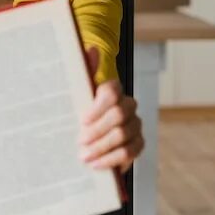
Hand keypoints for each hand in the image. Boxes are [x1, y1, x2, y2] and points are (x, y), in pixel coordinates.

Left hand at [78, 47, 143, 172]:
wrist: (87, 136)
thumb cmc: (81, 112)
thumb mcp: (77, 94)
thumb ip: (84, 72)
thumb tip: (91, 49)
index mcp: (113, 90)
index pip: (112, 92)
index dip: (97, 107)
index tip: (82, 120)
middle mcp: (128, 106)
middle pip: (118, 116)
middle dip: (97, 131)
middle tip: (80, 142)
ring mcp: (135, 125)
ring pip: (123, 135)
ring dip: (101, 148)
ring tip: (84, 156)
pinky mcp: (138, 144)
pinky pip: (129, 153)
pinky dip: (111, 160)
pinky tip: (96, 164)